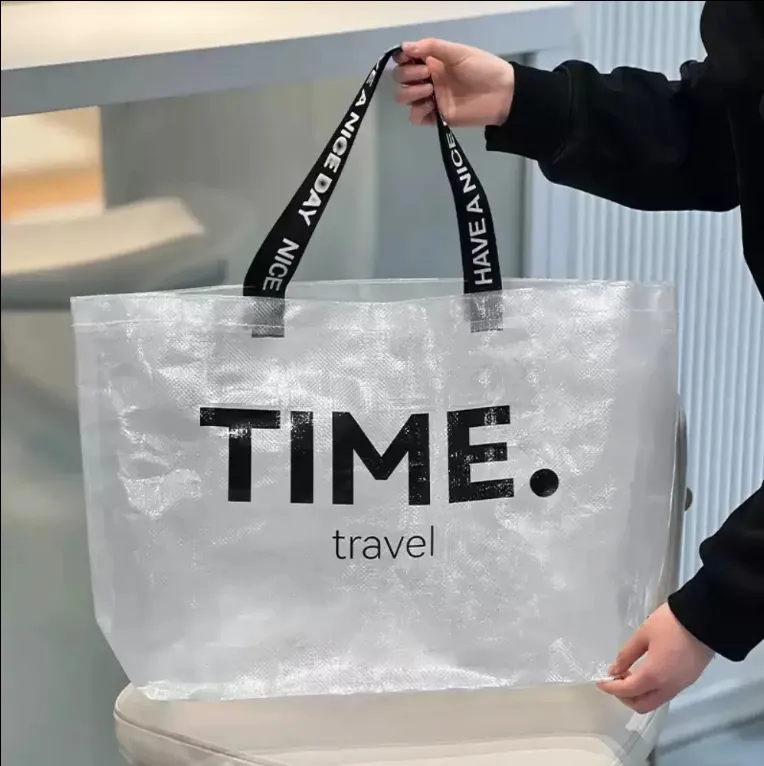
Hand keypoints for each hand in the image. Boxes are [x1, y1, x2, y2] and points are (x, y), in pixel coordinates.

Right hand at [393, 39, 514, 126]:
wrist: (500, 94)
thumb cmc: (482, 68)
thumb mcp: (457, 52)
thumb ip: (431, 47)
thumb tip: (404, 47)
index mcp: (432, 61)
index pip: (405, 60)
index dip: (401, 59)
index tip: (408, 58)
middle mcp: (428, 79)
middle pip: (400, 79)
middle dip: (407, 75)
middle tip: (427, 74)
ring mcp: (430, 99)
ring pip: (403, 98)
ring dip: (410, 92)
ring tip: (430, 89)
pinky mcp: (436, 117)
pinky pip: (415, 117)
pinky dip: (417, 111)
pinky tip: (431, 106)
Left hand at [598, 603, 713, 713]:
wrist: (705, 620)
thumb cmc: (670, 624)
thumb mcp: (643, 634)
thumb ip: (627, 654)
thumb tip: (614, 670)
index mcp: (654, 676)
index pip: (628, 691)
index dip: (611, 688)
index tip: (600, 681)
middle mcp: (668, 687)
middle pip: (642, 705)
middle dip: (624, 697)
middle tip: (615, 680)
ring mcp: (680, 686)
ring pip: (654, 702)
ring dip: (638, 694)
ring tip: (628, 674)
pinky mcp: (688, 681)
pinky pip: (664, 694)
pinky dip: (650, 690)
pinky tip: (644, 673)